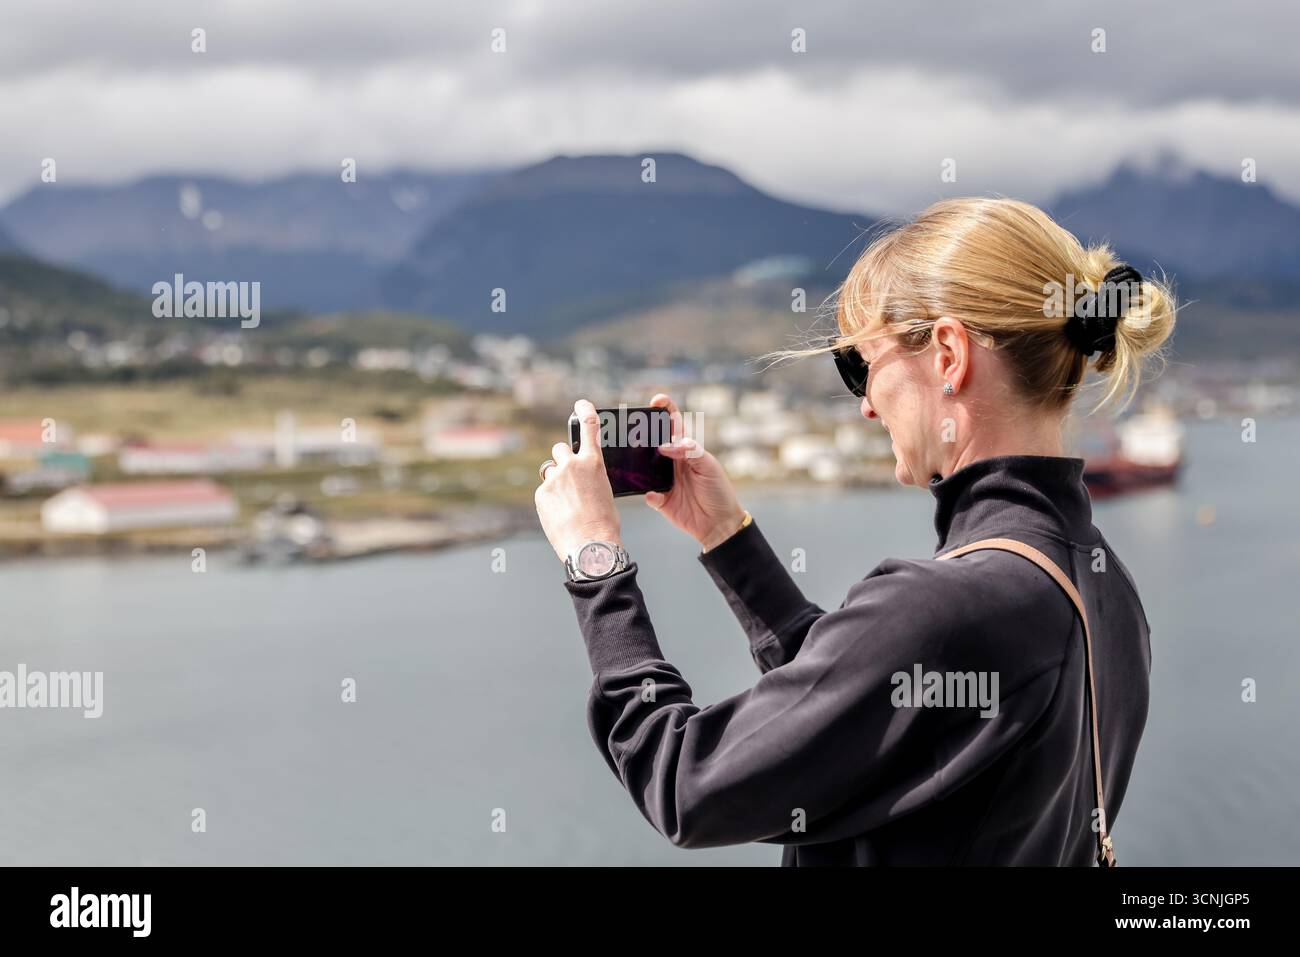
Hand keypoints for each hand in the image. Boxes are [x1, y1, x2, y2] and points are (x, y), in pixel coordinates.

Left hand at [535, 399, 620, 562]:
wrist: (590, 545)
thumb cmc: (604, 524)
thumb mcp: (605, 493)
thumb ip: (590, 479)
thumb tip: (579, 482)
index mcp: (593, 463)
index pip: (589, 427)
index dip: (585, 411)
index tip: (581, 403)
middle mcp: (571, 466)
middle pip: (561, 450)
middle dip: (563, 460)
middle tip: (569, 477)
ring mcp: (554, 479)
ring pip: (551, 471)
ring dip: (556, 480)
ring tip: (567, 502)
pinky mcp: (542, 494)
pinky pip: (545, 491)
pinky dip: (551, 500)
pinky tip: (561, 515)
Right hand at [645, 393, 746, 551]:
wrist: (719, 524)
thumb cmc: (718, 491)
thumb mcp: (709, 467)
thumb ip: (690, 452)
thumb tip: (665, 446)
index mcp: (685, 448)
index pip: (673, 423)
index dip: (664, 409)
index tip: (656, 401)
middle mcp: (671, 461)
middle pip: (652, 441)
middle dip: (641, 432)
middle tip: (633, 427)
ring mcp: (663, 480)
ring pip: (643, 467)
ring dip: (637, 463)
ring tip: (631, 457)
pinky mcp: (660, 500)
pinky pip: (647, 494)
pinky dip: (648, 494)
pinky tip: (653, 495)